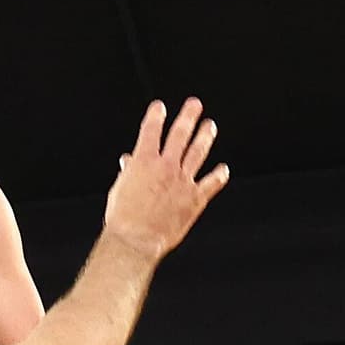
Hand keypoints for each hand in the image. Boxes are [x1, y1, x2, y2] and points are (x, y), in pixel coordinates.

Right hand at [99, 99, 229, 257]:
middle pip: (180, 134)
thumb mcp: (120, 188)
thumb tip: (128, 162)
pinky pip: (211, 183)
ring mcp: (183, 181)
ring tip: (210, 126)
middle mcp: (166, 166)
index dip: (156, 116)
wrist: (136, 239)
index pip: (151, 130)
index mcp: (143, 161)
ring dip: (205, 137)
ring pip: (198, 152)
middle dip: (188, 116)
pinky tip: (224, 169)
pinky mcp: (195, 198)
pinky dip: (219, 176)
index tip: (160, 107)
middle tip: (195, 104)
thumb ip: (128, 172)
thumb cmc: (123, 216)